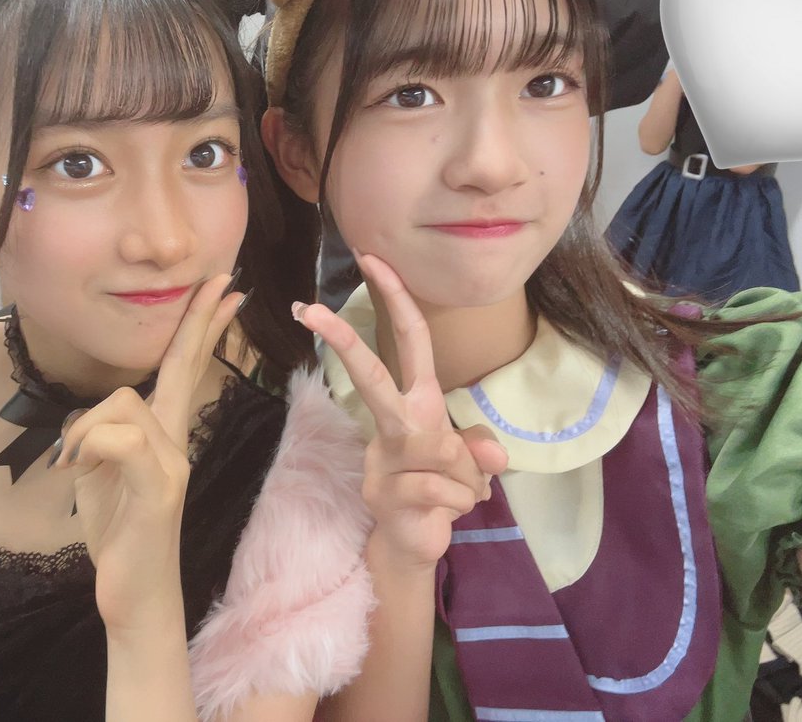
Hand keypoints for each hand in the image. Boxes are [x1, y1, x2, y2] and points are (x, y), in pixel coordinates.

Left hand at [55, 272, 242, 630]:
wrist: (135, 594)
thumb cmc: (118, 532)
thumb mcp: (97, 472)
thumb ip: (99, 433)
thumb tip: (89, 417)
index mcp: (162, 434)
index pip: (182, 368)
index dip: (199, 326)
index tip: (222, 290)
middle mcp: (174, 441)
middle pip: (183, 367)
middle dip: (199, 321)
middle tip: (224, 282)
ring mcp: (170, 463)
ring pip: (122, 403)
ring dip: (83, 428)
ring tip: (72, 466)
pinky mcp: (157, 488)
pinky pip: (121, 439)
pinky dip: (86, 446)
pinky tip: (73, 470)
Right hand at [293, 253, 507, 568]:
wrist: (414, 543)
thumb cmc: (441, 489)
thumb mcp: (473, 465)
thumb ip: (482, 451)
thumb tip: (492, 453)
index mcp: (416, 403)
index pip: (409, 341)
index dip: (396, 299)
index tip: (374, 258)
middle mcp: (394, 423)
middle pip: (372, 376)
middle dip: (344, 341)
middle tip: (308, 309)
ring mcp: (382, 457)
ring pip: (438, 450)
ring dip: (467, 478)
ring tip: (459, 493)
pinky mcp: (383, 492)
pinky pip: (442, 490)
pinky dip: (460, 504)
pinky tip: (446, 511)